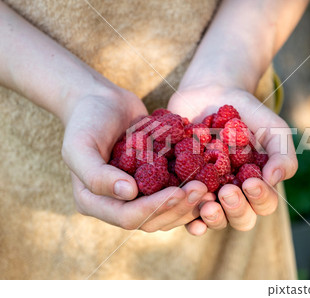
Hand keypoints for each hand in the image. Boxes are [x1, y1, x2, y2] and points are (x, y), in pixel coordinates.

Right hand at [62, 88, 211, 231]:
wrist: (103, 102)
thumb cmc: (87, 120)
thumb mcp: (79, 145)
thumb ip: (96, 174)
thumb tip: (128, 193)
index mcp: (94, 202)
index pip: (128, 217)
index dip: (155, 208)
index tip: (179, 192)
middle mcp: (116, 204)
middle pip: (152, 220)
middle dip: (178, 207)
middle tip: (202, 189)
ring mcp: (136, 196)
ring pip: (167, 212)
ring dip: (188, 204)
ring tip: (209, 187)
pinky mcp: (153, 184)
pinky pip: (173, 195)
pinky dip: (190, 192)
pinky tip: (209, 182)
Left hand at [168, 84, 297, 234]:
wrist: (211, 95)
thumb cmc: (248, 114)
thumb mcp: (273, 129)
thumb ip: (282, 154)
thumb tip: (274, 179)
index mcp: (258, 184)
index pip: (265, 203)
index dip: (260, 197)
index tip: (251, 182)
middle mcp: (236, 194)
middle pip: (241, 218)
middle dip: (236, 209)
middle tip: (228, 191)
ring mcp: (210, 194)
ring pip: (216, 220)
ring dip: (214, 218)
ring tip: (208, 204)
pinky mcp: (186, 189)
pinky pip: (187, 213)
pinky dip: (190, 221)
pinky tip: (190, 221)